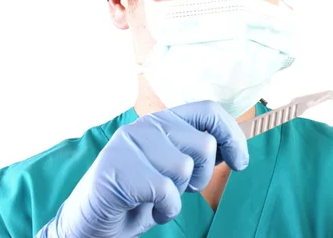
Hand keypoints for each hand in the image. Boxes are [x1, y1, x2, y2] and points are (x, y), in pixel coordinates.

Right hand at [36, 101, 248, 237]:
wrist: (92, 222)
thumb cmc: (138, 195)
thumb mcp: (173, 169)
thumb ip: (197, 152)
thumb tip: (232, 146)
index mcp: (163, 120)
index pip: (209, 111)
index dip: (232, 135)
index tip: (240, 162)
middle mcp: (146, 125)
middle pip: (204, 144)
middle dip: (201, 176)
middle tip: (177, 189)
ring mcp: (130, 144)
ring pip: (185, 168)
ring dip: (178, 195)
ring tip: (157, 199)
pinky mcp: (118, 169)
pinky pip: (166, 191)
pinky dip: (164, 210)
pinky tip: (146, 208)